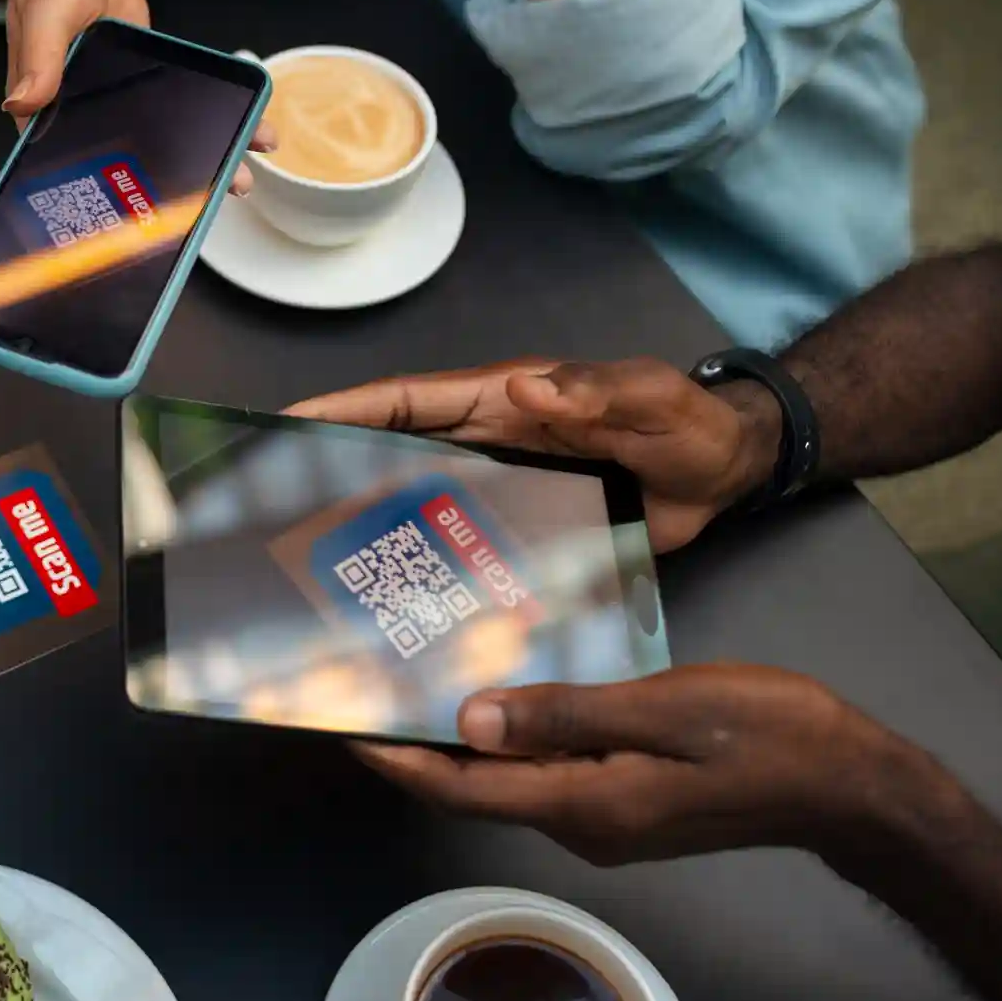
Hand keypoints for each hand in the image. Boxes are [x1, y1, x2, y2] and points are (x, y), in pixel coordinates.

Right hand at [0, 0, 272, 194]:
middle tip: (219, 196)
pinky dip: (212, 117)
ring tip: (245, 176)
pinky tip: (248, 128)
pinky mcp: (147, 83)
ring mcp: (118, 103)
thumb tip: (22, 103)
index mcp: (49, 114)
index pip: (79, 168)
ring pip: (162, 138)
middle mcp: (84, 118)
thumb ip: (39, 58)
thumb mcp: (45, 13)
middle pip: (129, 163)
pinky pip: (181, 106)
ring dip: (204, 154)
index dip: (114, 196)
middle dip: (174, 183)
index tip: (152, 219)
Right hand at [288, 358, 780, 551]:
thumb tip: (519, 387)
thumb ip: (595, 391)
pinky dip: (424, 572)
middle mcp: (488, 447)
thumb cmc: (691, 424)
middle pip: (391, 456)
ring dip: (368, 532)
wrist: (731, 472)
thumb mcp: (651, 398)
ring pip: (417, 508)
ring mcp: (502, 492)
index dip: (344, 411)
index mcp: (503, 404)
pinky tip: (398, 613)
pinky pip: (461, 550)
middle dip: (328, 474)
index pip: (407, 402)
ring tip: (312, 574)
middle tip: (270, 513)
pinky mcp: (524, 534)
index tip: (283, 425)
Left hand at [355, 664, 924, 865]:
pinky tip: (507, 691)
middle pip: (477, 788)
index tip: (343, 725)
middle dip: (419, 744)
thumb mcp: (663, 709)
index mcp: (582, 805)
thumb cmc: (764, 737)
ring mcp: (607, 818)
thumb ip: (565, 715)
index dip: (399, 759)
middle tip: (371, 685)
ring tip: (422, 675)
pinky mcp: (629, 802)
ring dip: (465, 737)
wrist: (849, 786)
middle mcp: (582, 823)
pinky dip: (513, 736)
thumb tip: (471, 718)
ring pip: (512, 779)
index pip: (463, 788)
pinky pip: (551, 771)